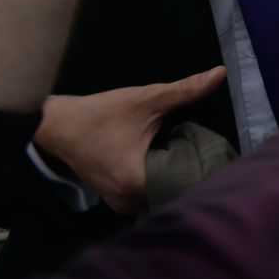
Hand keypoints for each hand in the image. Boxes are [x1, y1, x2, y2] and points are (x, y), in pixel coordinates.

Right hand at [34, 68, 226, 212]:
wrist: (58, 125)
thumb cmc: (100, 113)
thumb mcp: (147, 99)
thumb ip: (186, 90)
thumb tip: (220, 74)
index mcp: (136, 182)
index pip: (186, 183)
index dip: (203, 167)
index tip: (216, 152)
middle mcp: (127, 201)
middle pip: (175, 191)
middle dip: (190, 171)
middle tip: (205, 151)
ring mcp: (120, 204)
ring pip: (162, 194)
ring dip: (174, 177)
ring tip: (187, 156)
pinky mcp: (117, 200)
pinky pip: (148, 194)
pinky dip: (159, 180)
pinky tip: (167, 162)